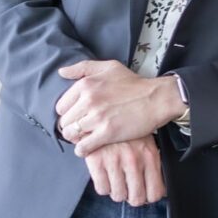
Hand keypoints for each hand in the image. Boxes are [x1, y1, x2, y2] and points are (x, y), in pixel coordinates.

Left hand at [55, 59, 184, 154]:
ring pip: (71, 135)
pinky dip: (82, 150)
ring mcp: (97, 117)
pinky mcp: (107, 133)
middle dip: (70, 127)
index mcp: (85, 85)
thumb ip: (82, 67)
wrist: (156, 98)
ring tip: (84, 138)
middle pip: (64, 122)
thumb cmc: (133, 83)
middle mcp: (88, 100)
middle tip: (81, 129)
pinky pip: (83, 147)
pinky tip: (87, 148)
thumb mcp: (108, 67)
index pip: (61, 106)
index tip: (77, 117)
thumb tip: (61, 72)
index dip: (68, 113)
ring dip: (75, 139)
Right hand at [83, 135, 165, 204]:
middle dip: (132, 197)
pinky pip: (102, 189)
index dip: (149, 197)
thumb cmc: (127, 131)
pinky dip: (103, 186)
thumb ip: (154, 166)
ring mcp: (114, 161)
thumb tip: (161, 190)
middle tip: (129, 189)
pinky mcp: (96, 161)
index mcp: (149, 156)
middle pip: (136, 199)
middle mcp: (133, 160)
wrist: (103, 112)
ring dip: (117, 191)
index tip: (144, 194)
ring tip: (116, 179)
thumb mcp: (147, 144)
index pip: (155, 193)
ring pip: (118, 196)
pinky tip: (106, 175)